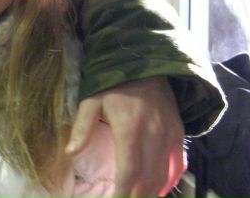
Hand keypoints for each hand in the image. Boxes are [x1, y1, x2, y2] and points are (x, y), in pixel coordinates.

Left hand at [66, 76, 185, 197]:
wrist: (147, 64)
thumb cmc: (115, 84)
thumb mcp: (92, 100)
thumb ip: (82, 126)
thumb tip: (70, 152)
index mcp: (129, 129)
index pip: (129, 172)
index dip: (122, 194)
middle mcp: (153, 136)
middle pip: (147, 181)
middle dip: (135, 197)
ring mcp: (169, 137)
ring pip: (162, 177)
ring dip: (149, 193)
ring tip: (134, 197)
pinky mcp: (178, 135)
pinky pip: (176, 166)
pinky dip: (166, 182)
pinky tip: (154, 190)